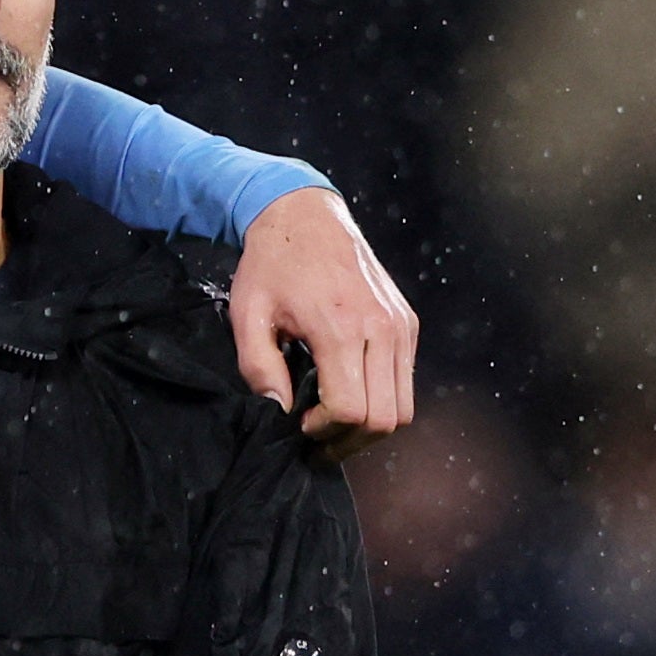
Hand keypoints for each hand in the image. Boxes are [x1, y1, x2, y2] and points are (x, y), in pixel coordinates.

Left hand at [231, 185, 417, 460]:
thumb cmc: (271, 265)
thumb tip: (279, 411)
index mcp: (339, 327)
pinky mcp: (407, 322)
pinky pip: (407, 380)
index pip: (351, 409)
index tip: (300, 425)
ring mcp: (400, 326)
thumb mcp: (247, 314)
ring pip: (404, 407)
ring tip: (334, 421)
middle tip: (318, 437)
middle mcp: (381, 328)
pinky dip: (383, 398)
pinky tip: (350, 390)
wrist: (304, 215)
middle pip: (385, 418)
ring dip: (370, 425)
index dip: (325, 431)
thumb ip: (258, 367)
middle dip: (350, 440)